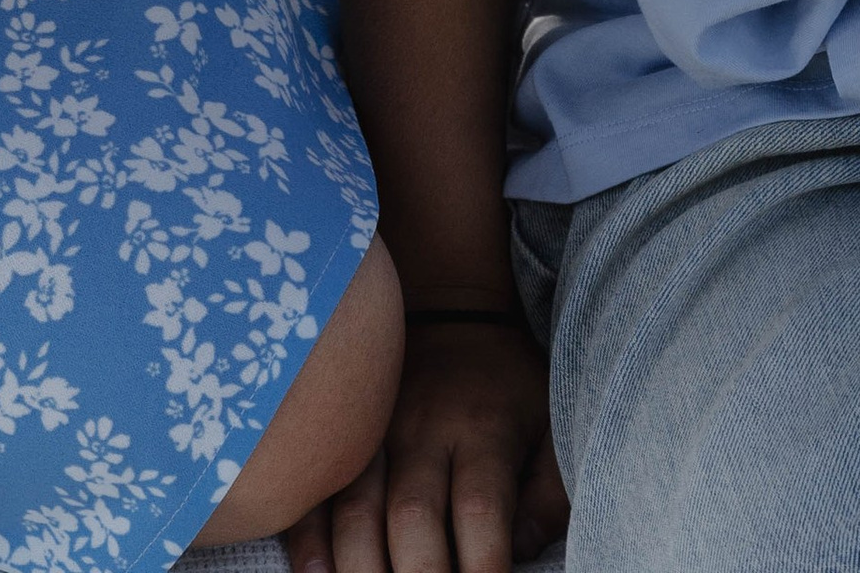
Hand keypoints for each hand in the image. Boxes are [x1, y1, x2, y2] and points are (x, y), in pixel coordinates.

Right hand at [284, 316, 566, 572]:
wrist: (447, 312)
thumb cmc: (507, 386)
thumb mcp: (549, 425)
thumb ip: (548, 495)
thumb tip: (519, 555)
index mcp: (483, 430)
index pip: (483, 509)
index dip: (484, 567)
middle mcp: (424, 431)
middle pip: (412, 515)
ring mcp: (374, 433)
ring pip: (357, 507)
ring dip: (360, 566)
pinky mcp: (340, 435)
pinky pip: (316, 489)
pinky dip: (310, 537)